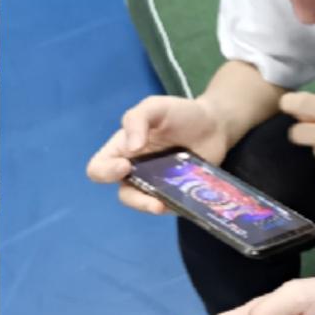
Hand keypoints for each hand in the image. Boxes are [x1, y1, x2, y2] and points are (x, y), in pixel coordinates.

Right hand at [85, 94, 230, 209]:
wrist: (215, 124)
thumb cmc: (181, 113)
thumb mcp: (155, 107)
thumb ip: (137, 120)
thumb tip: (131, 149)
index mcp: (123, 150)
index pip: (99, 168)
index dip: (105, 172)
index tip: (125, 165)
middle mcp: (135, 171)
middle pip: (124, 194)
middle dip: (135, 199)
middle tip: (151, 197)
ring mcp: (155, 186)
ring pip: (145, 204)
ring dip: (151, 207)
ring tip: (162, 206)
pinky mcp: (175, 195)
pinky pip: (168, 207)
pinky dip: (172, 207)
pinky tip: (181, 202)